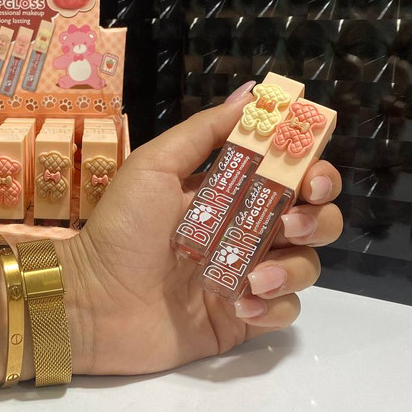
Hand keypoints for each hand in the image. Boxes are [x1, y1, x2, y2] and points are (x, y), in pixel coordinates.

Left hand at [59, 85, 342, 375]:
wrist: (94, 302)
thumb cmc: (122, 229)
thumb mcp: (155, 167)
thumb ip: (203, 132)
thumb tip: (252, 94)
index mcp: (227, 192)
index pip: (289, 174)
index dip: (312, 170)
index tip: (310, 175)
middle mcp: (243, 230)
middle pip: (312, 218)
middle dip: (317, 218)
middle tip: (290, 225)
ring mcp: (245, 275)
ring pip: (305, 265)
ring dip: (292, 268)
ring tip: (253, 278)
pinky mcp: (242, 318)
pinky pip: (284, 310)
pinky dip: (273, 308)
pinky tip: (240, 308)